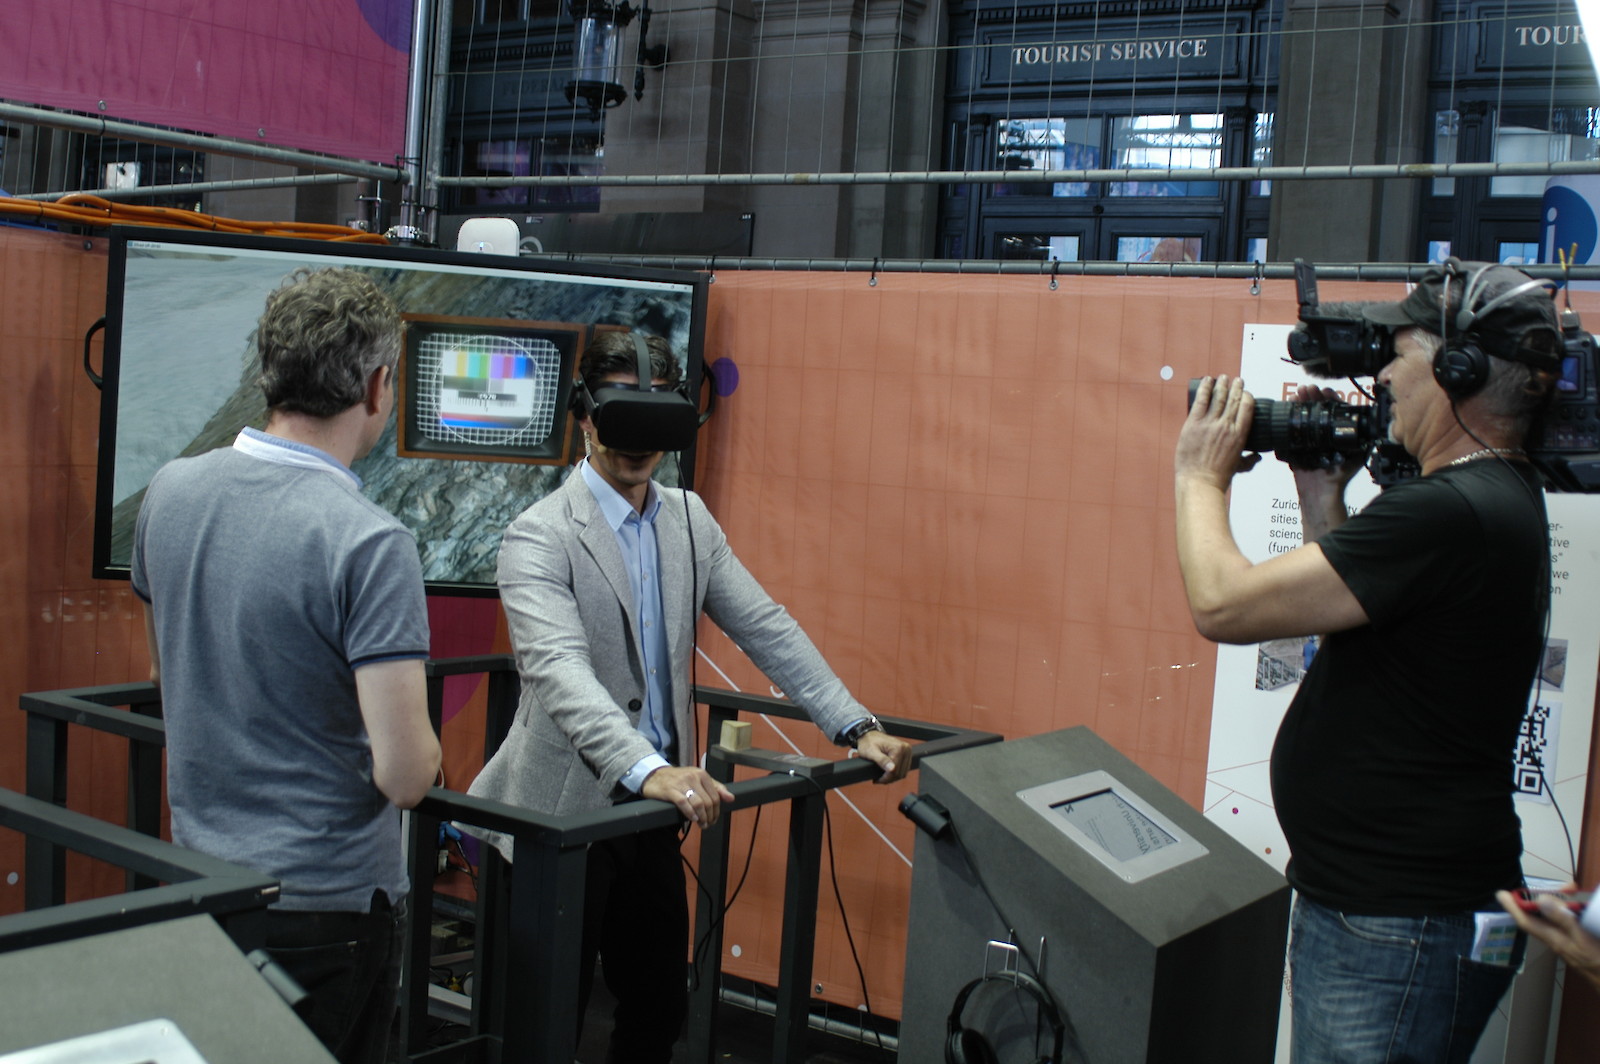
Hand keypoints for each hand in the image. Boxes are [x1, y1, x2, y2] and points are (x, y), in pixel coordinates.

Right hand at [641, 765, 734, 828]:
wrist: (655, 775)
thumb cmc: (679, 779)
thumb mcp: (698, 780)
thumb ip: (716, 788)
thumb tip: (731, 798)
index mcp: (702, 774)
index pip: (715, 796)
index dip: (716, 811)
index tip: (714, 819)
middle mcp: (693, 777)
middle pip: (708, 801)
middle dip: (710, 816)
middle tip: (708, 824)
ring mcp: (681, 783)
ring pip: (698, 804)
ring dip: (702, 818)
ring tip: (701, 824)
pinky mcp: (670, 790)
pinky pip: (684, 803)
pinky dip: (690, 814)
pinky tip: (693, 819)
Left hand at [851, 730, 912, 783]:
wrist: (870, 735)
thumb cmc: (868, 742)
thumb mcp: (871, 752)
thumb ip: (882, 760)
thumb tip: (892, 769)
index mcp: (899, 748)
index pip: (895, 770)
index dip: (885, 778)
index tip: (876, 780)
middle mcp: (906, 749)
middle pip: (900, 773)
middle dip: (889, 779)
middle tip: (878, 780)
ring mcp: (907, 752)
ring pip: (903, 773)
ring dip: (892, 777)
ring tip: (882, 777)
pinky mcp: (906, 754)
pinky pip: (903, 769)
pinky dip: (895, 773)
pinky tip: (887, 773)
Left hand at [1175, 375, 1259, 489]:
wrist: (1200, 481)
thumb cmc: (1219, 477)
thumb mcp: (1240, 467)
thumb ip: (1250, 460)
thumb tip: (1258, 457)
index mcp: (1240, 435)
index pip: (1247, 408)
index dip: (1247, 397)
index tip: (1246, 393)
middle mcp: (1227, 426)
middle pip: (1234, 399)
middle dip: (1236, 387)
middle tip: (1238, 380)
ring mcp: (1210, 423)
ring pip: (1218, 397)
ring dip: (1222, 385)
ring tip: (1224, 377)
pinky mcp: (1194, 423)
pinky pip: (1201, 401)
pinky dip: (1205, 388)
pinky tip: (1207, 380)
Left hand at [1496, 888, 1599, 991]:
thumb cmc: (1599, 963)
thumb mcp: (1583, 939)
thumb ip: (1563, 920)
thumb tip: (1540, 900)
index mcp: (1555, 940)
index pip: (1527, 921)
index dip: (1513, 907)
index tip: (1501, 894)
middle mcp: (1559, 940)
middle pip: (1543, 916)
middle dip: (1546, 898)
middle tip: (1560, 885)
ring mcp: (1571, 942)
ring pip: (1558, 918)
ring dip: (1561, 902)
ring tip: (1572, 889)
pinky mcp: (1583, 943)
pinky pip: (1572, 922)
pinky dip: (1574, 911)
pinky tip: (1582, 905)